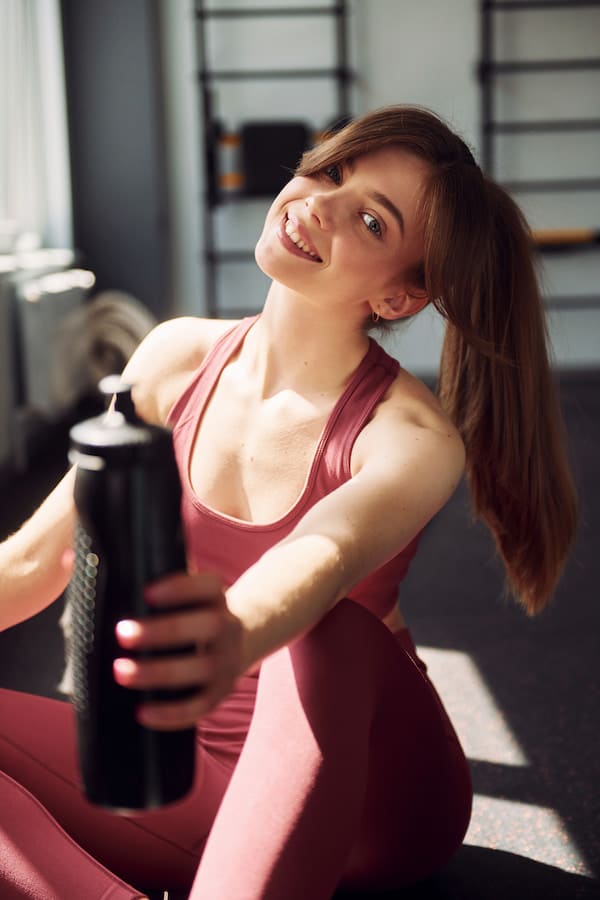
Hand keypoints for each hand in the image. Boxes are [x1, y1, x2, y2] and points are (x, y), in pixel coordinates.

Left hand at [113, 572, 243, 730]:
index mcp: (216, 597)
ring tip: (121, 672)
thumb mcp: (184, 597)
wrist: (231, 644)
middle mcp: (229, 627)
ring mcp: (228, 662)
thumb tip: (88, 567)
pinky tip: (141, 713)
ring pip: (202, 668)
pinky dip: (171, 713)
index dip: (180, 588)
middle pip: (208, 626)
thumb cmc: (188, 616)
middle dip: (164, 631)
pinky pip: (199, 707)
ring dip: (160, 671)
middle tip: (122, 633)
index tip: (146, 593)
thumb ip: (151, 587)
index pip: (208, 586)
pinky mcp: (220, 693)